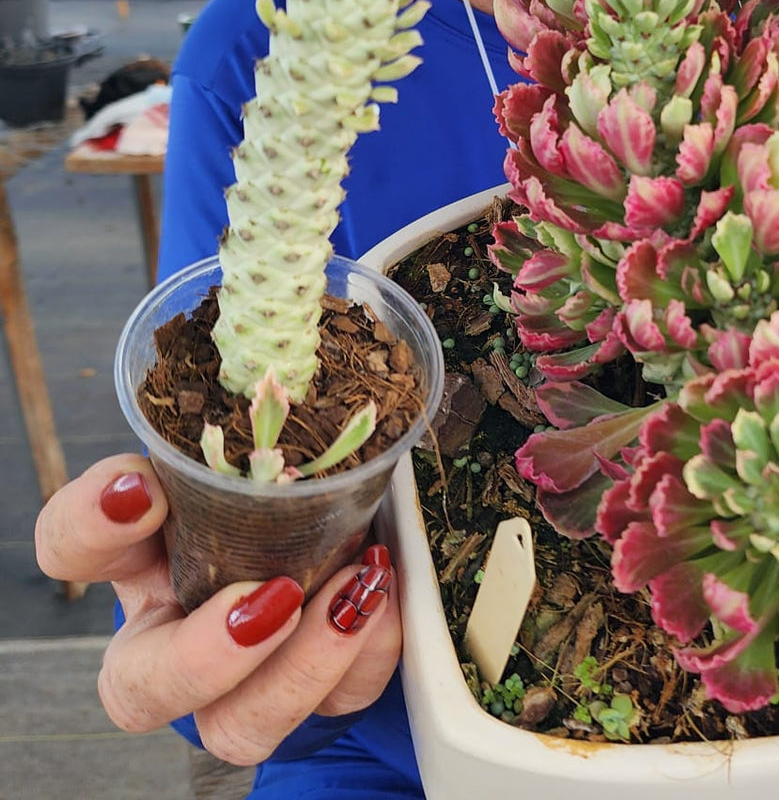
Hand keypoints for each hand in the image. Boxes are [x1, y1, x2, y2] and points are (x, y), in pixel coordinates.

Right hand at [34, 454, 401, 764]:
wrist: (359, 527)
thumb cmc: (293, 474)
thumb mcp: (263, 441)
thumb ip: (252, 420)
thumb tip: (286, 375)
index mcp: (146, 555)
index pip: (73, 547)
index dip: (90, 526)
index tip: (143, 488)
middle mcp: (178, 631)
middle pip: (139, 689)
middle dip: (200, 657)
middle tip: (268, 596)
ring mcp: (247, 682)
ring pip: (240, 724)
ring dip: (300, 666)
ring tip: (350, 593)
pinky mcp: (321, 699)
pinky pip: (341, 700)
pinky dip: (369, 649)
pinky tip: (383, 594)